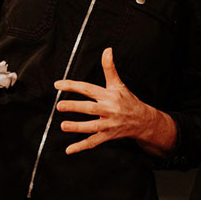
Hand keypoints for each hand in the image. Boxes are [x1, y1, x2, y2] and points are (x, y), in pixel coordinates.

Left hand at [54, 47, 174, 155]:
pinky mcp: (107, 136)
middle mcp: (108, 110)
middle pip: (90, 109)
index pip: (89, 89)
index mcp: (109, 95)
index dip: (73, 86)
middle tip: (60, 106)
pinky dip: (81, 147)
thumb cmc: (127, 100)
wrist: (142, 120)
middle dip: (75, 107)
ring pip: (91, 127)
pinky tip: (69, 149)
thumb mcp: (118, 84)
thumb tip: (107, 50)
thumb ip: (109, 67)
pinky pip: (93, 142)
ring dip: (77, 127)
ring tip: (63, 126)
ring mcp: (108, 124)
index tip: (58, 84)